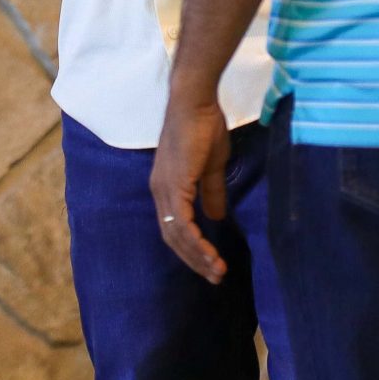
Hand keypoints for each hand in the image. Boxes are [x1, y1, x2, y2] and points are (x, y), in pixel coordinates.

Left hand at [150, 97, 232, 282]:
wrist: (195, 103)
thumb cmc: (204, 127)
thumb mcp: (211, 166)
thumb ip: (211, 192)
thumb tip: (216, 218)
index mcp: (167, 187)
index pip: (175, 227)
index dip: (192, 248)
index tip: (212, 263)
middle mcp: (160, 192)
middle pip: (173, 238)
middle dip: (195, 260)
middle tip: (216, 276)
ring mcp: (164, 190)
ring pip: (177, 235)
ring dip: (198, 256)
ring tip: (217, 271)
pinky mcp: (174, 186)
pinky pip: (182, 223)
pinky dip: (196, 242)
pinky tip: (210, 254)